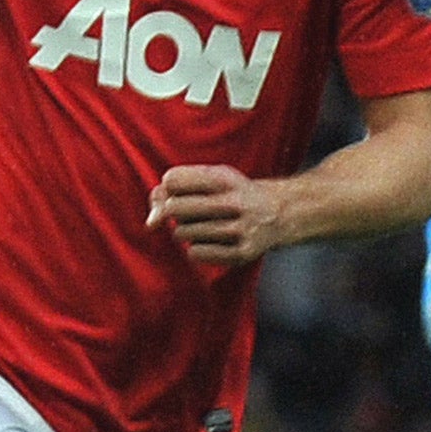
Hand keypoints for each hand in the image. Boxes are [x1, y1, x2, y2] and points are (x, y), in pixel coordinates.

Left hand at [145, 165, 285, 265]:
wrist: (280, 213)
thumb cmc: (232, 193)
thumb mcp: (209, 178)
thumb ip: (171, 189)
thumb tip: (150, 224)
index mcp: (224, 178)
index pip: (172, 180)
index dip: (168, 188)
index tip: (180, 191)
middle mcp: (235, 203)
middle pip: (174, 208)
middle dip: (172, 212)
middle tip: (187, 212)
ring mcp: (240, 229)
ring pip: (182, 232)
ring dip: (183, 231)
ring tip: (202, 225)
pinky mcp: (243, 253)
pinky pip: (195, 253)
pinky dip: (195, 248)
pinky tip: (210, 241)